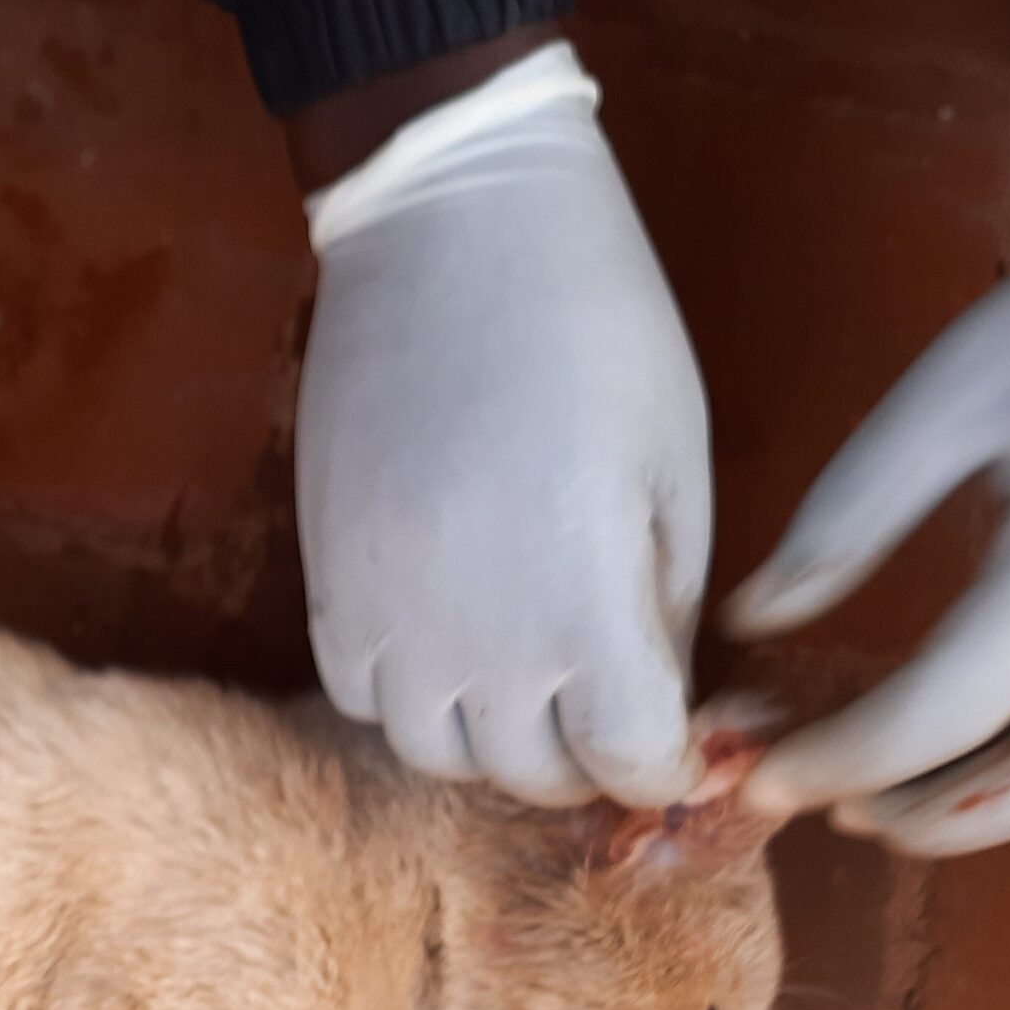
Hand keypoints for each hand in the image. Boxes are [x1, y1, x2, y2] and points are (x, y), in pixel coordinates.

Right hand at [295, 43, 710, 807]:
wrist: (448, 235)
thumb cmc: (596, 327)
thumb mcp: (676, 463)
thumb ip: (672, 604)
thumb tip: (668, 698)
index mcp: (585, 607)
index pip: (630, 760)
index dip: (666, 762)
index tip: (681, 737)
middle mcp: (476, 640)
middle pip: (532, 774)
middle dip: (585, 755)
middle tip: (611, 704)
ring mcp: (388, 619)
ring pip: (437, 755)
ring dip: (490, 740)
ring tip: (525, 684)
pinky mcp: (327, 587)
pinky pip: (360, 698)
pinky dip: (411, 697)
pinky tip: (447, 644)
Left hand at [731, 186, 1009, 853]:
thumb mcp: (953, 392)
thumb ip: (846, 518)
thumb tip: (752, 619)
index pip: (932, 716)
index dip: (834, 763)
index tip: (757, 778)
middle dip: (911, 814)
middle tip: (827, 802)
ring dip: (989, 814)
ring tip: (893, 798)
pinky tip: (994, 761)